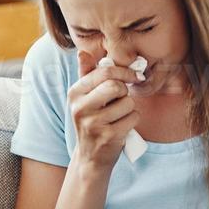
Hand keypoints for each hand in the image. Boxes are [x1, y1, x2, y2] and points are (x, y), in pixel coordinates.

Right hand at [69, 48, 143, 171]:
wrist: (90, 156)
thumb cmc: (92, 121)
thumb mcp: (85, 98)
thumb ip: (86, 74)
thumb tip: (82, 52)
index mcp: (75, 93)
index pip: (104, 71)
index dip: (124, 71)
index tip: (133, 76)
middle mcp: (80, 108)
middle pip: (115, 86)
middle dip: (125, 91)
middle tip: (122, 98)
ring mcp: (93, 124)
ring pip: (127, 102)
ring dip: (130, 107)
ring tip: (119, 115)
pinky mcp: (108, 136)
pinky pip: (133, 118)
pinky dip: (133, 120)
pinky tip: (122, 126)